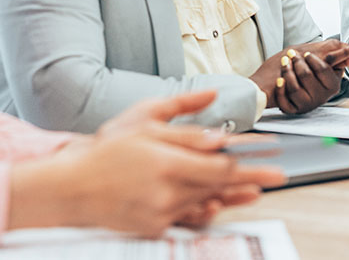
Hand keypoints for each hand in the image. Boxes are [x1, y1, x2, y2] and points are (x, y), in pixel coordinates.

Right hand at [9, 91, 284, 235]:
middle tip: (278, 177)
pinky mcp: (153, 227)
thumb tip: (216, 121)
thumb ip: (184, 123)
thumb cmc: (107, 151)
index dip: (251, 166)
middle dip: (250, 181)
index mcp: (166, 163)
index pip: (220, 168)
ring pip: (207, 203)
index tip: (273, 163)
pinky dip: (203, 208)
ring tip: (254, 191)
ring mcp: (159, 214)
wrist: (70, 189)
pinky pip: (186, 217)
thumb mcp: (145, 124)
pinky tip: (217, 203)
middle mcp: (166, 192)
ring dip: (232, 196)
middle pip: (220, 187)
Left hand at [250, 40, 348, 113]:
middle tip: (291, 54)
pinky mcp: (293, 110)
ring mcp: (307, 104)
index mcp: (332, 85)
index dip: (311, 59)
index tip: (305, 53)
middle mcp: (321, 97)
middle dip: (296, 62)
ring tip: (284, 63)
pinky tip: (279, 79)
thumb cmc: (304, 67)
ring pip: (295, 87)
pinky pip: (285, 100)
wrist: (280, 80)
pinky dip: (280, 88)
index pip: (323, 69)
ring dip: (286, 72)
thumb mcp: (324, 57)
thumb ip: (341, 54)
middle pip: (307, 76)